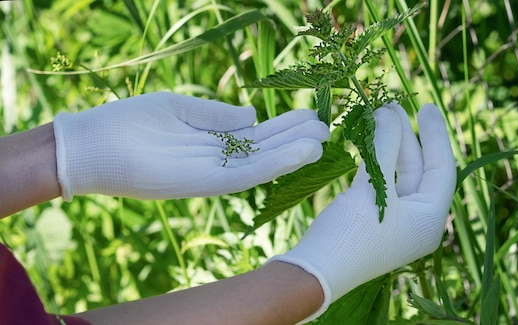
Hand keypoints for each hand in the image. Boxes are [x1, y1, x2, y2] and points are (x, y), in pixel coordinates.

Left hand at [53, 92, 328, 200]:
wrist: (90, 145)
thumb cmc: (130, 122)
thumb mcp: (179, 109)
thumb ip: (216, 114)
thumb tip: (253, 115)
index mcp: (211, 140)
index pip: (256, 135)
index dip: (284, 126)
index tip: (312, 114)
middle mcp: (215, 160)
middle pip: (263, 149)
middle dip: (295, 138)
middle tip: (328, 126)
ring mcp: (209, 173)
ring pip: (259, 164)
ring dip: (291, 154)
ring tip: (321, 140)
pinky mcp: (200, 184)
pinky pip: (243, 175)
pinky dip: (272, 165)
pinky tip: (298, 154)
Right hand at [269, 102, 456, 321]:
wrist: (314, 273)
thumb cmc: (349, 234)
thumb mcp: (372, 188)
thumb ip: (385, 147)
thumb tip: (389, 113)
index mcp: (429, 219)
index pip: (442, 168)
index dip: (434, 135)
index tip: (428, 106)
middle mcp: (418, 222)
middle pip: (419, 170)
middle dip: (405, 137)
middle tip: (391, 106)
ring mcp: (396, 223)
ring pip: (398, 176)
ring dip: (388, 148)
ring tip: (377, 118)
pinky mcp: (374, 222)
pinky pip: (381, 185)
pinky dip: (375, 163)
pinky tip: (366, 145)